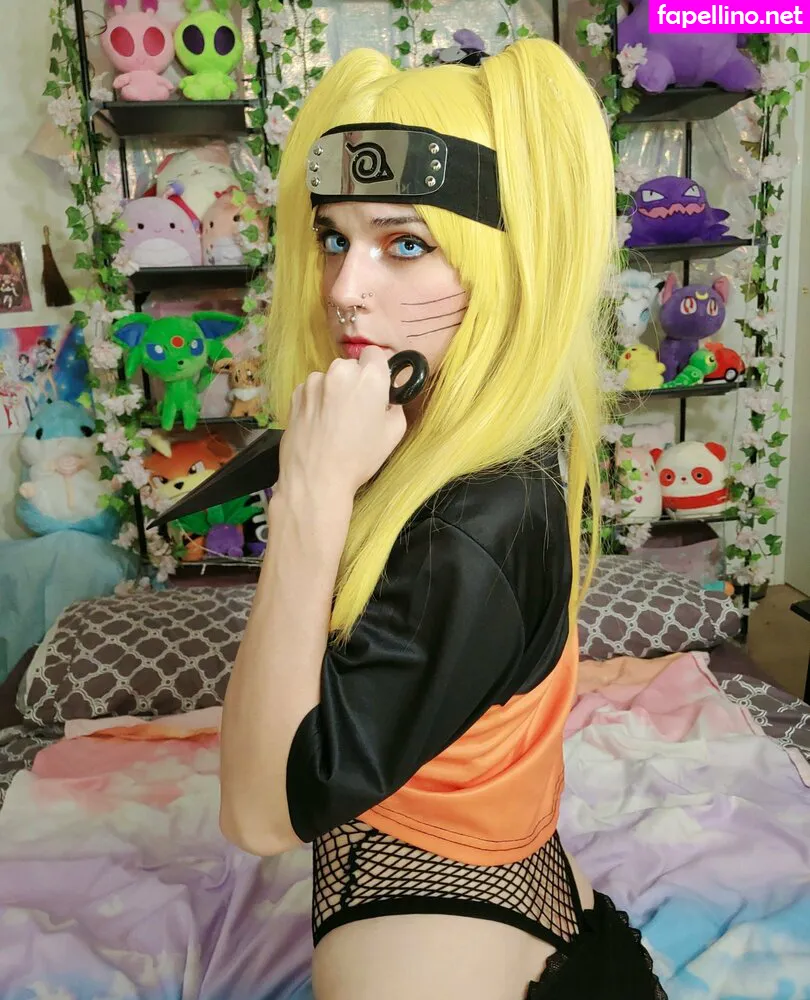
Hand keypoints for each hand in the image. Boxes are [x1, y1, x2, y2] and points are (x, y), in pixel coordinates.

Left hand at [279, 347, 406, 498]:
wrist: (315, 479)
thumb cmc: (359, 458)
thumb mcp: (394, 434)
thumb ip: (395, 406)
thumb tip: (386, 398)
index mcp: (369, 377)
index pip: (375, 354)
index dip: (377, 370)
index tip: (376, 389)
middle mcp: (339, 371)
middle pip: (351, 366)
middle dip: (355, 381)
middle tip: (356, 410)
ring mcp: (314, 381)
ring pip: (329, 378)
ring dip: (333, 391)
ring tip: (333, 421)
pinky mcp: (295, 394)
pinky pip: (312, 390)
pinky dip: (316, 400)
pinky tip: (318, 423)